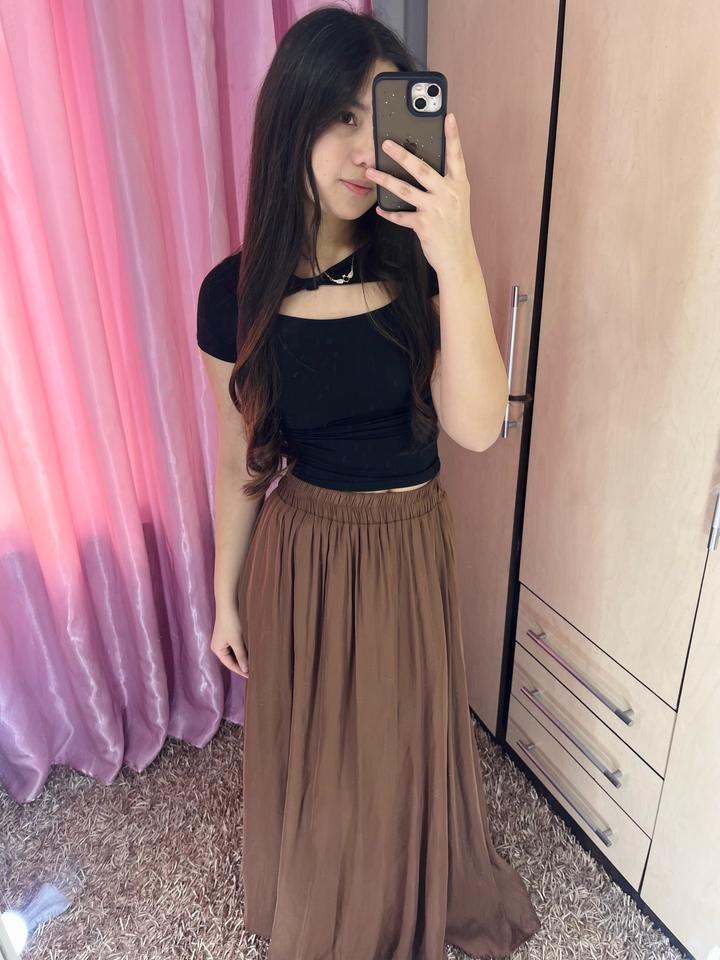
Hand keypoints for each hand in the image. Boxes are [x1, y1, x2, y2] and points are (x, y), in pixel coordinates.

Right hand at [211, 607, 248, 677]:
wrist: (229, 604)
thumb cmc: (231, 622)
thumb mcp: (237, 641)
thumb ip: (241, 656)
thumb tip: (246, 670)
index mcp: (217, 650)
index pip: (230, 664)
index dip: (241, 671)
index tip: (252, 676)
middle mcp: (218, 646)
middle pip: (231, 660)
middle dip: (242, 665)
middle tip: (255, 671)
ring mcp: (223, 640)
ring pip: (234, 653)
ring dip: (243, 657)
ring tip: (254, 663)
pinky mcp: (228, 634)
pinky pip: (235, 646)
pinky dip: (242, 650)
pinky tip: (251, 652)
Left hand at [365, 112, 474, 272]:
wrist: (458, 258)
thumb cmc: (455, 227)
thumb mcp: (457, 201)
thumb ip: (445, 183)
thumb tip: (422, 166)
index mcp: (459, 185)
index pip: (456, 155)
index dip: (452, 135)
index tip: (447, 116)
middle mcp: (448, 194)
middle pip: (421, 169)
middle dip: (402, 154)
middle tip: (385, 143)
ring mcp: (436, 209)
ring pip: (405, 190)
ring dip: (385, 180)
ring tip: (370, 172)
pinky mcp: (423, 225)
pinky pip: (401, 216)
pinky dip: (388, 213)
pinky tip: (379, 208)